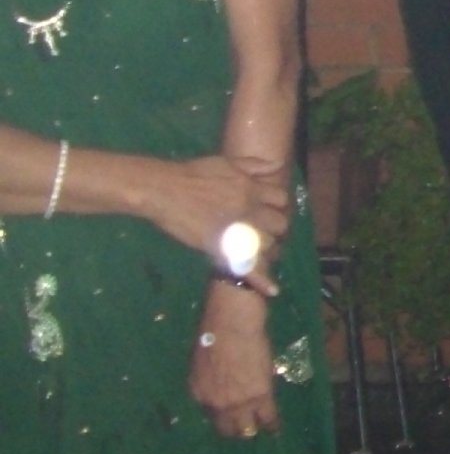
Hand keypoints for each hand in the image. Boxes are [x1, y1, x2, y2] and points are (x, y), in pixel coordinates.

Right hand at [149, 154, 290, 291]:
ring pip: (267, 246)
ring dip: (268, 250)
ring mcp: (237, 230)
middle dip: (276, 230)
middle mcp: (250, 209)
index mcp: (252, 188)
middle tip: (266, 235)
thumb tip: (277, 164)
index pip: (281, 200)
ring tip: (263, 255)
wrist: (164, 190)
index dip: (278, 207)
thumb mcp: (228, 162)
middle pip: (279, 224)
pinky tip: (272, 291)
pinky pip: (247, 266)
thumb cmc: (192, 174)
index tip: (270, 212)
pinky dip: (262, 280)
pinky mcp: (221, 248)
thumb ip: (255, 165)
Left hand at [190, 283, 279, 437]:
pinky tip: (277, 428)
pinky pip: (268, 417)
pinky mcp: (259, 395)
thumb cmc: (217, 330)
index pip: (212, 414)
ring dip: (255, 428)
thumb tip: (227, 380)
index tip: (232, 416)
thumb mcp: (206, 361)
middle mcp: (215, 403)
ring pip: (247, 427)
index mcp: (200, 392)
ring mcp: (237, 402)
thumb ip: (214, 377)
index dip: (224, 415)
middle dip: (237, 429)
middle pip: (227, 427)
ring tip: (264, 430)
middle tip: (247, 427)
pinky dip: (273, 424)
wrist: (232, 321)